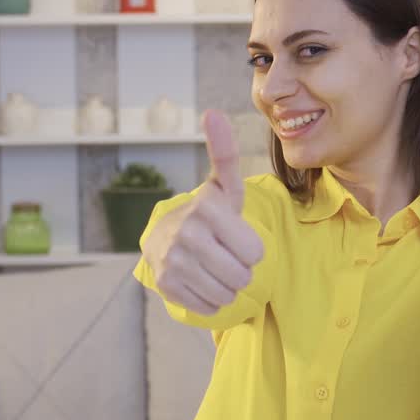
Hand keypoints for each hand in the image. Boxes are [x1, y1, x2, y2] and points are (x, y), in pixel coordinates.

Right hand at [141, 109, 264, 315]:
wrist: (164, 238)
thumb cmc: (208, 213)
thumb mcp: (223, 186)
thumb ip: (225, 153)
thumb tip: (214, 113)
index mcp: (207, 209)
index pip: (255, 253)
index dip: (250, 248)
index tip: (234, 237)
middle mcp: (186, 234)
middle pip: (242, 276)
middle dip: (239, 269)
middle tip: (224, 254)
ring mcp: (173, 262)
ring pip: (226, 293)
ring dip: (226, 285)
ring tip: (213, 266)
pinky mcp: (165, 285)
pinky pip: (208, 306)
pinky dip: (209, 298)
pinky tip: (199, 279)